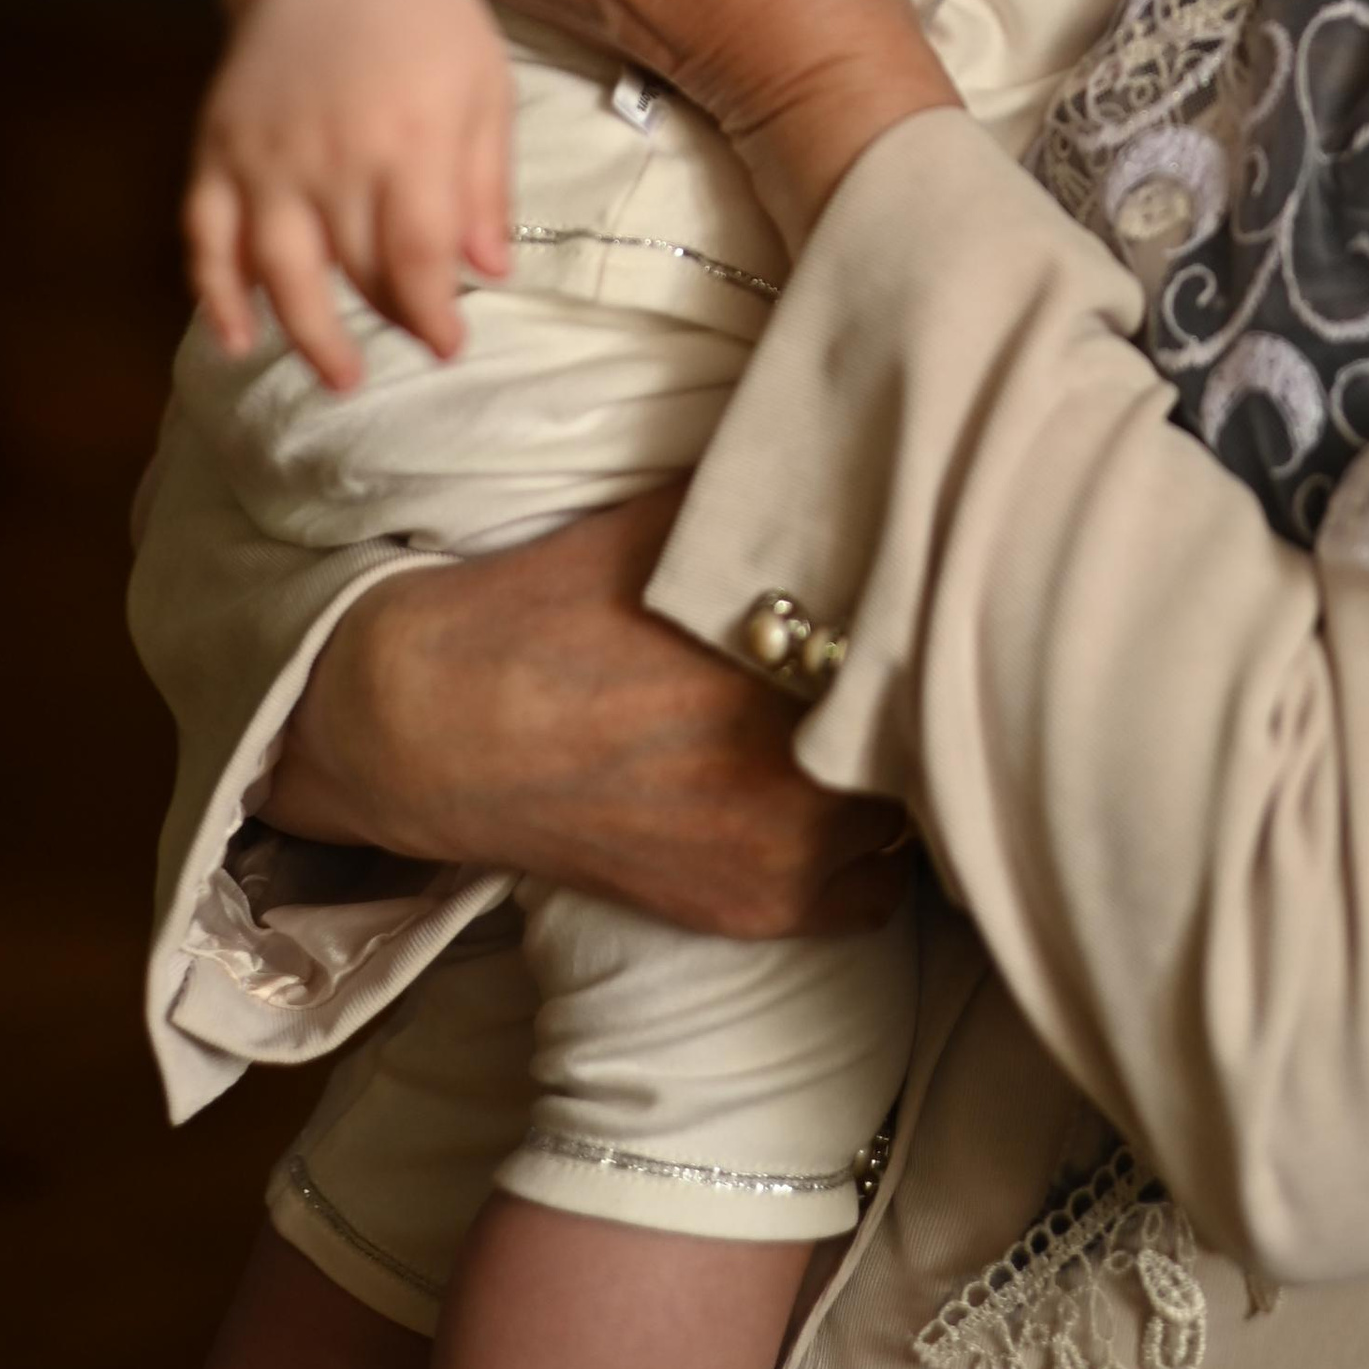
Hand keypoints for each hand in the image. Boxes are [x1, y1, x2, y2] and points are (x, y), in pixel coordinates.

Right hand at [186, 0, 510, 384]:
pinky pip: (207, 235)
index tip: (451, 345)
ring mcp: (265, 150)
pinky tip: (238, 338)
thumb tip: (491, 273)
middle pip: (356, 268)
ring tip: (340, 377)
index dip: (434, 313)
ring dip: (308, 334)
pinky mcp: (217, 145)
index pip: (419, 255)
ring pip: (280, 269)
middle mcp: (331, 149)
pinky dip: (216, 293)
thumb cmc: (427, 21)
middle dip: (389, 321)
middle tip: (415, 349)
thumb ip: (486, 183)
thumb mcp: (484, 88)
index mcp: (409, 134)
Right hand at [270, 493, 911, 938]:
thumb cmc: (552, 604)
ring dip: (897, 769)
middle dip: (917, 691)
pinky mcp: (753, 909)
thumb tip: (861, 459)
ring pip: (908, 811)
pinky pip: (872, 890)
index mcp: (790, 649)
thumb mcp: (672, 521)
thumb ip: (772, 505)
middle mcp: (797, 757)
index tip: (928, 593)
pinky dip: (870, 851)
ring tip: (865, 726)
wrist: (436, 723)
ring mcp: (781, 847)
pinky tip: (838, 801)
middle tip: (907, 658)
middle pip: (924, 725)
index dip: (931, 611)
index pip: (925, 631)